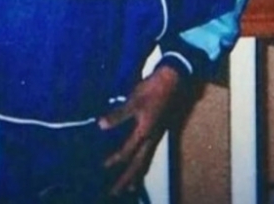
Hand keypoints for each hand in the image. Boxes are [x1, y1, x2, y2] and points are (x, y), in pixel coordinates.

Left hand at [98, 65, 180, 195]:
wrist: (173, 81)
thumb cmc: (152, 90)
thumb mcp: (133, 100)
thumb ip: (118, 115)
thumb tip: (101, 125)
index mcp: (145, 133)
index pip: (127, 152)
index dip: (113, 160)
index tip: (101, 168)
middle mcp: (151, 139)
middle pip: (138, 165)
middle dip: (126, 180)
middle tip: (115, 193)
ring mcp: (156, 136)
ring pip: (146, 161)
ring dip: (136, 175)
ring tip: (129, 187)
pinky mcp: (158, 131)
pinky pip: (149, 153)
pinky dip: (143, 163)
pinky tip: (140, 162)